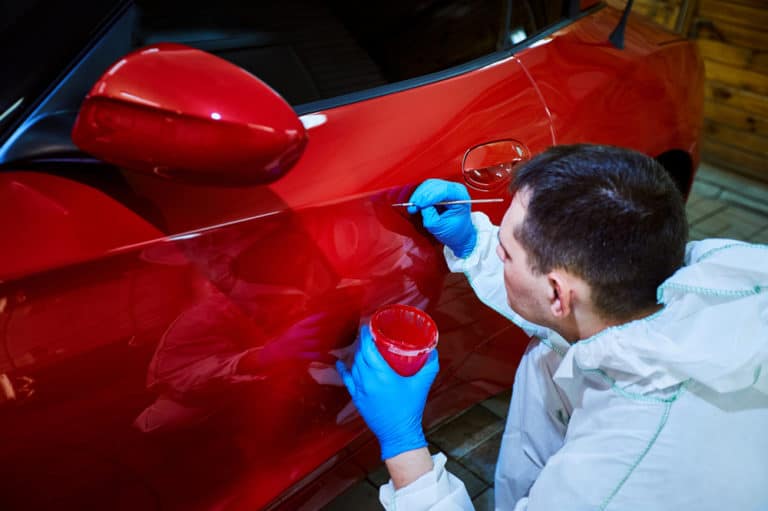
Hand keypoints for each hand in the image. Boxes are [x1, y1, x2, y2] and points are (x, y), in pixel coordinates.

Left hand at [336, 325, 438, 459]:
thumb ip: (430, 365)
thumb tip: (433, 349)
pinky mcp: (357, 398)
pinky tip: (342, 363)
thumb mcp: (422, 384)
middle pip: (360, 355)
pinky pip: (347, 380)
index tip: (369, 326)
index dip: (366, 335)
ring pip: (354, 365)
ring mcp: (360, 390)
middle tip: (369, 335)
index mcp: (382, 374)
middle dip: (363, 343)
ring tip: (363, 347)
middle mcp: (368, 380)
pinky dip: (344, 370)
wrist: (399, 433)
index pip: (368, 348)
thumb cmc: (410, 408)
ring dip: (357, 354)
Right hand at [407, 179, 476, 257]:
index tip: (419, 204)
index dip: (430, 196)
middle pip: (436, 185)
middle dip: (422, 196)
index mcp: (461, 197)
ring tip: (413, 206)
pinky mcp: (440, 190)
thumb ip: (430, 215)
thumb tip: (422, 206)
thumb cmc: (454, 231)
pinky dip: (420, 195)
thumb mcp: (439, 227)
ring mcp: (448, 188)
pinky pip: (428, 187)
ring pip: (430, 185)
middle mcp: (456, 189)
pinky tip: (416, 203)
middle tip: (413, 206)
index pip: (445, 190)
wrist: (458, 234)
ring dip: (419, 195)